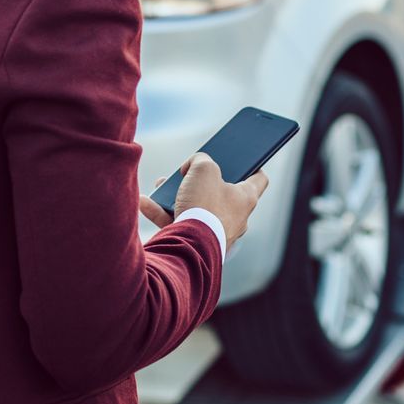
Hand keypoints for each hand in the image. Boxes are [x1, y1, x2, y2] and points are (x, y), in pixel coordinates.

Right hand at [136, 151, 265, 251]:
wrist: (189, 245)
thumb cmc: (204, 205)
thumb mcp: (203, 168)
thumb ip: (200, 159)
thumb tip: (191, 168)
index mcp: (246, 199)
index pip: (259, 179)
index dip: (253, 164)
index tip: (245, 157)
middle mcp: (235, 218)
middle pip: (221, 192)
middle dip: (202, 181)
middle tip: (191, 171)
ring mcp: (216, 232)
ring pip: (197, 207)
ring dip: (178, 195)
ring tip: (162, 184)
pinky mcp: (197, 242)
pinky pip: (178, 223)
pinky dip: (162, 213)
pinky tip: (144, 202)